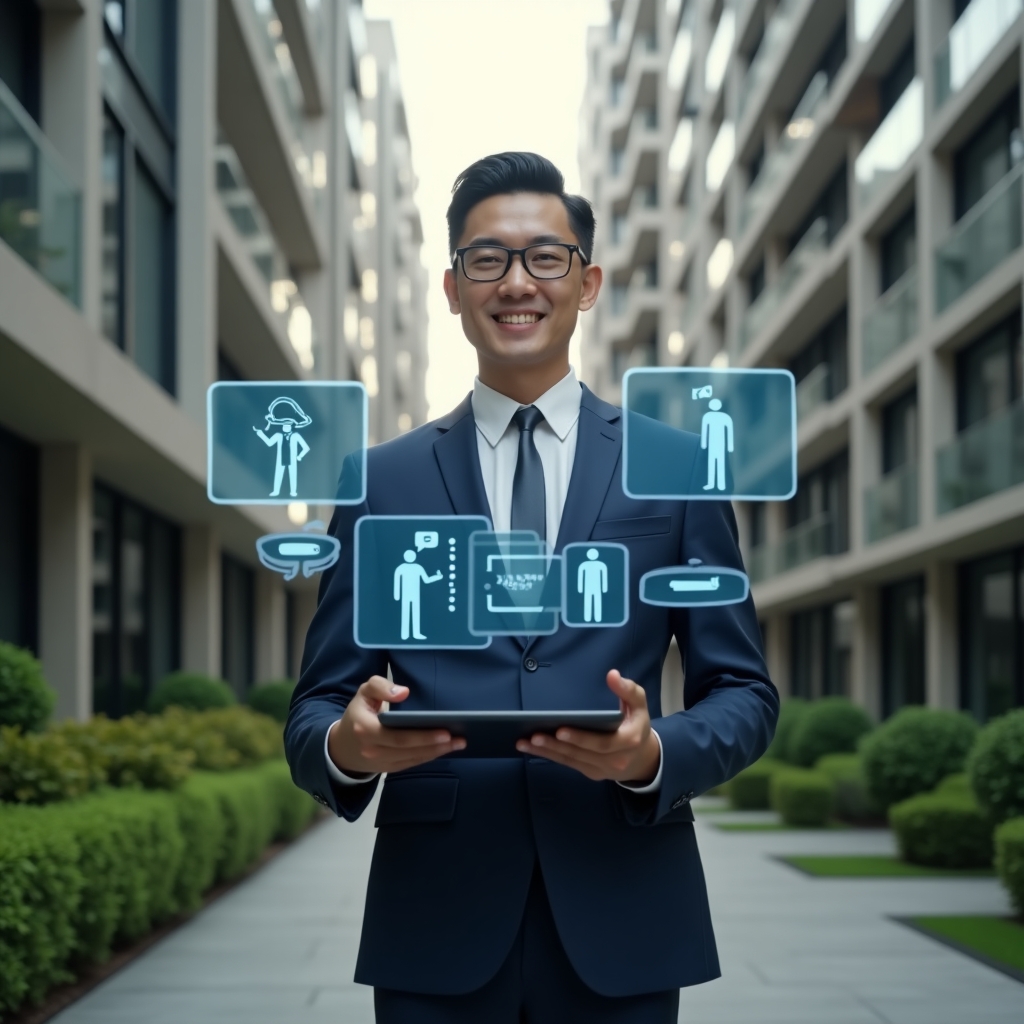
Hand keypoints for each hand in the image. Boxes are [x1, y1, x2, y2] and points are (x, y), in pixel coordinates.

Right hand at [327, 676, 465, 774]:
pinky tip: (444, 750)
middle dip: (437, 745)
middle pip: (409, 749)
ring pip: (413, 759)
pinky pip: (411, 764)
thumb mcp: (363, 693)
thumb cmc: (358, 713)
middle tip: (460, 739)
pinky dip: (428, 757)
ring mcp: (381, 763)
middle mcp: (373, 750)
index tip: (445, 730)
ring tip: (458, 744)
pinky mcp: (388, 769)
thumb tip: (403, 693)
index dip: (423, 736)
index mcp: (366, 729)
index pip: (398, 736)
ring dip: (438, 753)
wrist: (342, 746)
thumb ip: (380, 686)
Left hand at [515, 670, 659, 783]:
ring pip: (571, 760)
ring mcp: (601, 769)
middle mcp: (615, 760)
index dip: (580, 737)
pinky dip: (550, 756)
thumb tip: (612, 675)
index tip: (560, 729)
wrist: (643, 758)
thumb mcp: (639, 704)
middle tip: (533, 735)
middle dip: (555, 745)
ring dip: (546, 752)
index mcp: (628, 742)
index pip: (602, 743)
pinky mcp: (591, 773)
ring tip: (523, 742)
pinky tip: (532, 747)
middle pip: (581, 753)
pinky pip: (569, 764)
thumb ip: (628, 690)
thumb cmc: (636, 724)